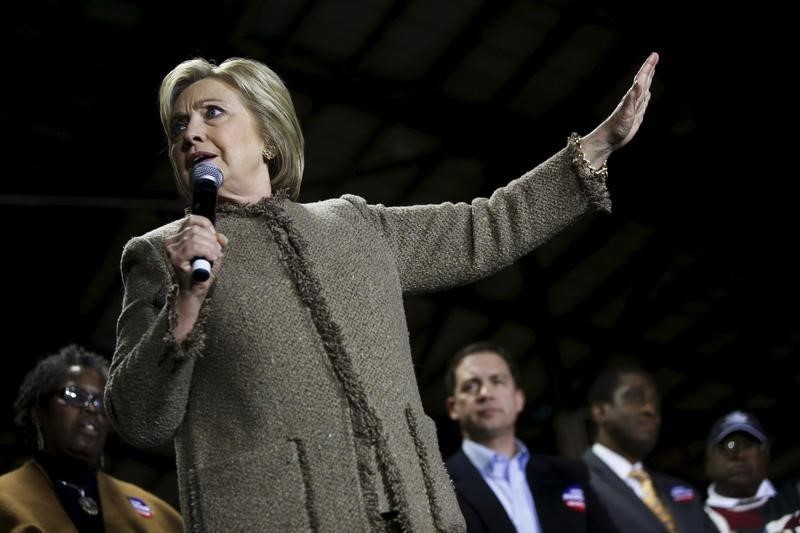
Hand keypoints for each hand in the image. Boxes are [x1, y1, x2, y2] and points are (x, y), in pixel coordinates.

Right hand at [165, 215, 227, 293]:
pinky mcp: (175, 258)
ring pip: (194, 237)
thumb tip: (221, 237)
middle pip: (195, 229)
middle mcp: (171, 241)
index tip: (215, 237)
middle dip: (211, 239)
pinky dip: (206, 252)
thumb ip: (217, 243)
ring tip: (215, 256)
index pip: (192, 220)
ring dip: (210, 246)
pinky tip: (211, 259)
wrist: (194, 291)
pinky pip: (193, 247)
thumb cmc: (202, 272)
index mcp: (179, 236)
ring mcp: (171, 249)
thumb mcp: (213, 253)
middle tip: (217, 251)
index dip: (207, 226)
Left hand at [581, 52, 658, 166]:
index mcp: (632, 96)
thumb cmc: (615, 127)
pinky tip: (647, 93)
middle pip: (644, 80)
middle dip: (650, 68)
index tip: (654, 55)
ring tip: (651, 70)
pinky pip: (644, 102)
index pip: (642, 78)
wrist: (609, 140)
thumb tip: (639, 83)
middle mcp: (633, 99)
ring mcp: (635, 107)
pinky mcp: (636, 115)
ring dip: (649, 79)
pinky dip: (647, 95)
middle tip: (654, 57)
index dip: (648, 66)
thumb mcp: (625, 111)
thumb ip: (632, 97)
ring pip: (644, 89)